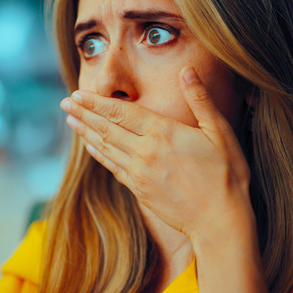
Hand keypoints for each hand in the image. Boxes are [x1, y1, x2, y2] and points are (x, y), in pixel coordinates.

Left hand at [59, 67, 254, 242]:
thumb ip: (200, 99)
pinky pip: (113, 167)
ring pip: (105, 148)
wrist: (220, 222)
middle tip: (65, 103)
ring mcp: (139, 173)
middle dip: (84, 114)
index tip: (78, 94)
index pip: (121, 111)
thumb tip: (187, 70)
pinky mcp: (139, 190)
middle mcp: (145, 152)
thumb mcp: (220, 132)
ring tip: (70, 120)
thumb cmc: (227, 175)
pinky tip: (90, 147)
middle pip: (106, 128)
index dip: (96, 102)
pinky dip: (99, 154)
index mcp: (163, 133)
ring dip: (86, 133)